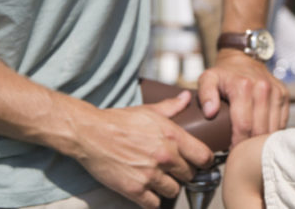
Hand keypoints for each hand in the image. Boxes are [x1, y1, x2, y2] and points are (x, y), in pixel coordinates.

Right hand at [71, 91, 213, 208]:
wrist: (90, 134)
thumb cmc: (119, 121)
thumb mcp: (148, 111)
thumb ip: (172, 107)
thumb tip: (187, 97)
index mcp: (171, 135)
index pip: (203, 156)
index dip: (204, 161)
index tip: (199, 163)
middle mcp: (164, 156)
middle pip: (190, 175)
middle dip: (184, 174)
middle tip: (175, 171)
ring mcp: (150, 174)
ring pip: (174, 191)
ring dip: (168, 187)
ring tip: (160, 180)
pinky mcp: (134, 190)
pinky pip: (154, 204)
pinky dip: (152, 200)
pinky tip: (148, 192)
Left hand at [197, 50, 288, 146]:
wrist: (244, 58)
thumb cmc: (224, 73)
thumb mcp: (208, 78)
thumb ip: (205, 94)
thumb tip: (210, 113)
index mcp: (243, 86)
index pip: (243, 125)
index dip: (237, 143)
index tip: (231, 153)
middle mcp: (263, 88)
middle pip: (259, 130)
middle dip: (249, 145)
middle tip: (240, 153)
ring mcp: (276, 92)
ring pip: (273, 129)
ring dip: (262, 141)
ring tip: (250, 148)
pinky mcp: (284, 95)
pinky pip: (281, 123)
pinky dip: (272, 133)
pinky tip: (261, 137)